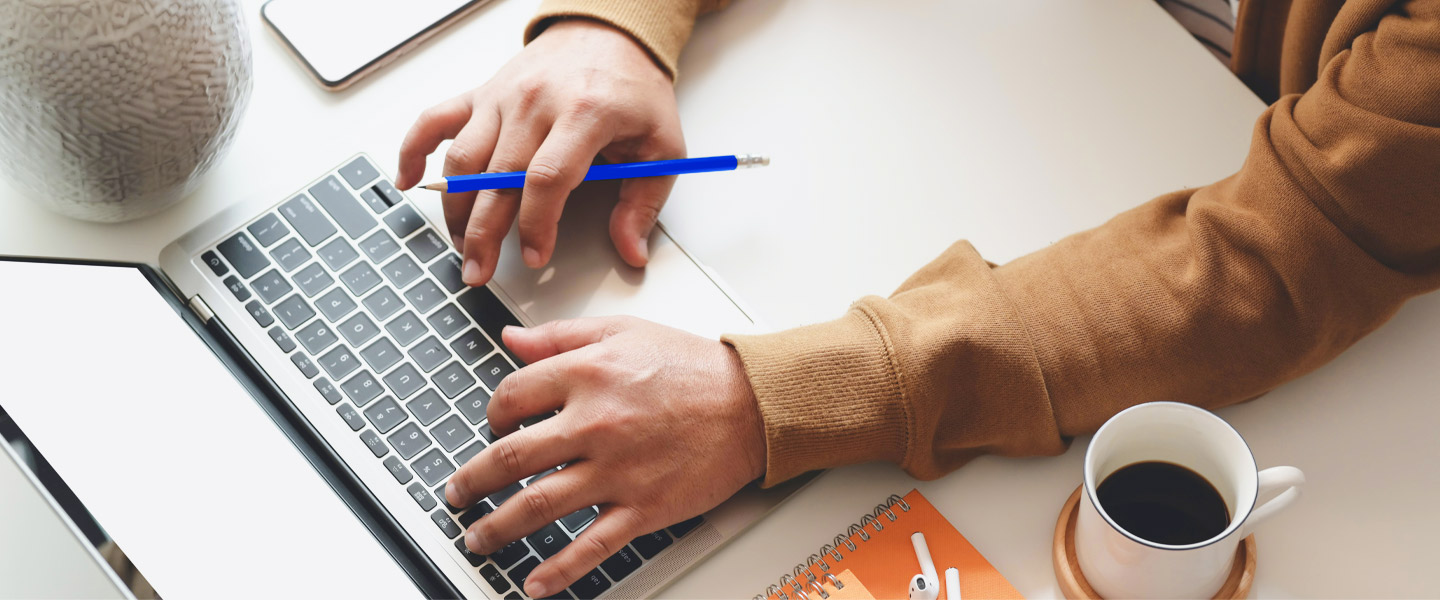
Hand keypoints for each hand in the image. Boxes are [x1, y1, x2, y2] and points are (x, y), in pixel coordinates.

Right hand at [396, 19, 684, 286]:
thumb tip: (631, 252)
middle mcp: (536, 102)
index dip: (536, 224)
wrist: (608, 34)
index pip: (548, 178)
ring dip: (455, 208)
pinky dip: (413, 150)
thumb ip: (644, 202)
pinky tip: (407, 181)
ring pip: (463, 158)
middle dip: (484, 233)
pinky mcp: (481, 93)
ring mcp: (502, 97)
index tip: (536, 256)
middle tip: (480, 272)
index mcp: (585, 113)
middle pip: (497, 177)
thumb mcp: (661, 145)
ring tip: (462, 246)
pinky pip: (435, 121)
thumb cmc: (633, 90)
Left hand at [444, 317, 765, 597]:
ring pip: (537, 505)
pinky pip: (590, 545)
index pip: (511, 397)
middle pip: (509, 458)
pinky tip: (534, 582)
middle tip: (457, 492)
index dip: (491, 414)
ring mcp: (617, 471)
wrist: (754, 403)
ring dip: (497, 527)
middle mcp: (595, 423)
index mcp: (587, 374)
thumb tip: (512, 339)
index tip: (491, 426)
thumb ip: (562, 335)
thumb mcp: (625, 331)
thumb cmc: (694, 367)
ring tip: (477, 538)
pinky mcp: (643, 508)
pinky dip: (557, 569)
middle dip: (471, 481)